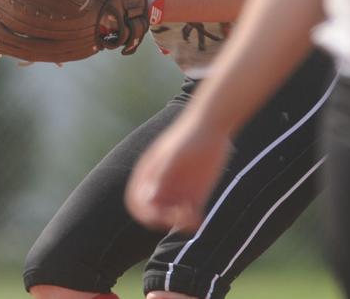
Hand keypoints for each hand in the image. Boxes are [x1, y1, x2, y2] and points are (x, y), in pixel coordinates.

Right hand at [125, 116, 230, 232]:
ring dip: (178, 224)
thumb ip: (162, 175)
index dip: (145, 214)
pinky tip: (200, 219)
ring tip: (193, 220)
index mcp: (148, 174)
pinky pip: (190, 216)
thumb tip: (150, 196)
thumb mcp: (175, 155)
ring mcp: (178, 191)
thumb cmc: (190, 135)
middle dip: (163, 221)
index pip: (137, 203)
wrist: (212, 123)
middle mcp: (161, 185)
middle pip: (154, 214)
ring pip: (172, 218)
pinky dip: (192, 222)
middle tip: (180, 218)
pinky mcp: (196, 195)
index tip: (159, 217)